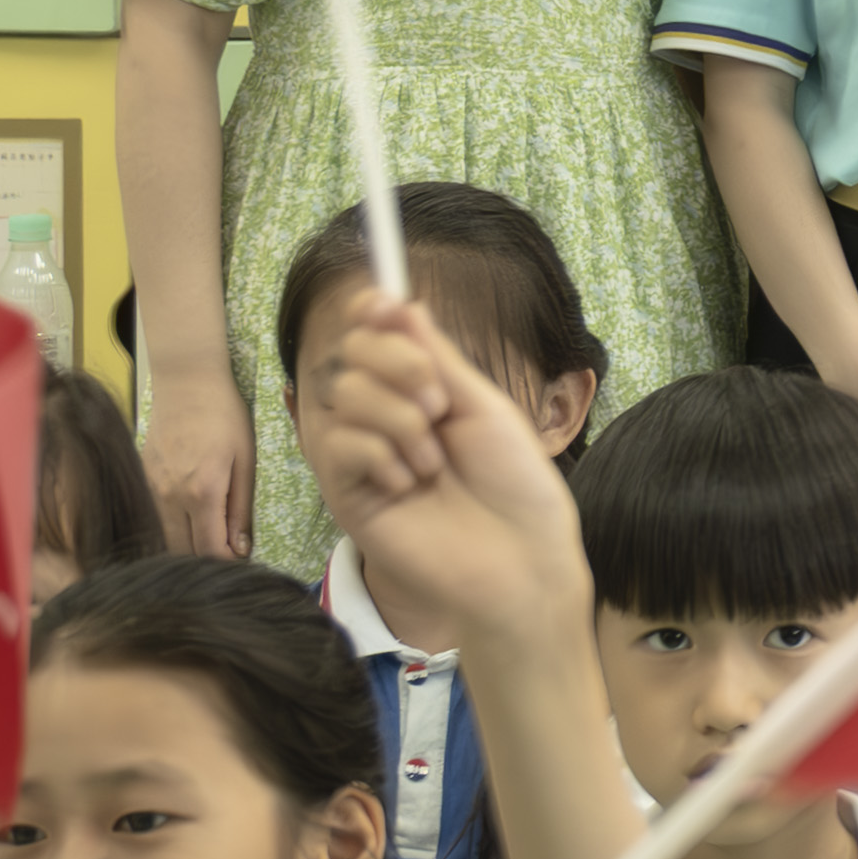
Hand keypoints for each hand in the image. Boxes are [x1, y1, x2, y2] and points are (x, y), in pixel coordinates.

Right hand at [141, 362, 254, 563]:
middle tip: (227, 551)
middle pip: (183, 552)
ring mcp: (151, 490)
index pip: (209, 550)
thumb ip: (240, 509)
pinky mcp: (142, 482)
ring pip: (165, 538)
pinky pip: (154, 519)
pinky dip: (171, 529)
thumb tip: (240, 549)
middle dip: (205, 560)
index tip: (242, 559)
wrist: (186, 385)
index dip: (227, 562)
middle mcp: (169, 498)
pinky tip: (190, 521)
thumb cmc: (225, 418)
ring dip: (186, 547)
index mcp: (201, 493)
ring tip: (210, 537)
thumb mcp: (246, 462)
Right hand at [299, 295, 589, 658]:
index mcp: (423, 392)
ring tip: (434, 459)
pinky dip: (381, 456)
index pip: (375, 336)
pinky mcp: (347, 493)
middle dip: (399, 365)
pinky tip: (410, 484)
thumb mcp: (483, 406)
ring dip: (399, 419)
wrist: (519, 557)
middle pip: (352, 355)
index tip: (381, 302)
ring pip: (345, 395)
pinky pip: (339, 444)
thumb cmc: (514, 485)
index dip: (373, 313)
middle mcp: (386, 418)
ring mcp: (363, 455)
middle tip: (440, 404)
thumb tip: (400, 300)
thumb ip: (436, 356)